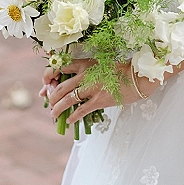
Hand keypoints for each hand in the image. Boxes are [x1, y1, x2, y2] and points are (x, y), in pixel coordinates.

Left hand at [43, 59, 160, 126]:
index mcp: (85, 63)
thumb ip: (86, 71)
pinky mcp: (99, 100)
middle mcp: (86, 75)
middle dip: (51, 96)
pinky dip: (72, 116)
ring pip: (67, 99)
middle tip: (48, 101)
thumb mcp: (100, 64)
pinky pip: (81, 110)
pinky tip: (69, 121)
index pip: (60, 66)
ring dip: (57, 108)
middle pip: (60, 86)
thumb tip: (71, 81)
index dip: (49, 75)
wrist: (138, 77)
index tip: (46, 83)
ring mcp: (92, 88)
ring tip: (53, 113)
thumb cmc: (120, 70)